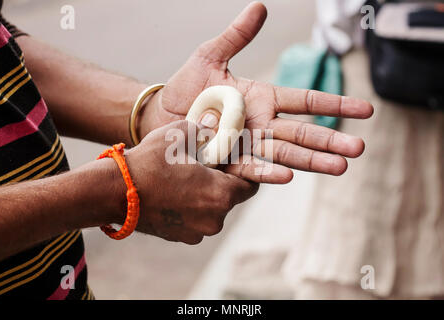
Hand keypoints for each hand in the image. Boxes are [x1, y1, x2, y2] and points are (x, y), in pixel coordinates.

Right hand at [124, 120, 257, 243]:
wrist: (113, 192)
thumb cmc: (148, 163)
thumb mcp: (179, 135)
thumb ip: (204, 128)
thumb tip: (215, 121)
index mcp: (220, 196)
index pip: (250, 186)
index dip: (242, 172)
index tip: (229, 162)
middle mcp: (214, 220)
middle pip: (230, 198)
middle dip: (222, 182)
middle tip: (204, 166)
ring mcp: (196, 232)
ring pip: (212, 210)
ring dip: (205, 196)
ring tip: (185, 178)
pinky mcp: (181, 238)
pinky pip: (196, 219)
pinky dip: (191, 208)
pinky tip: (174, 192)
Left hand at [139, 2, 373, 183]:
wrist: (160, 115)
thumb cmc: (187, 87)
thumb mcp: (210, 56)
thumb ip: (237, 36)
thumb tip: (261, 6)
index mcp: (262, 99)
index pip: (305, 102)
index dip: (335, 105)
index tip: (366, 110)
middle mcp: (260, 125)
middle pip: (302, 133)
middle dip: (330, 141)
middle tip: (360, 150)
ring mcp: (246, 145)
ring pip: (284, 154)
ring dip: (312, 161)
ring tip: (340, 169)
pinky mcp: (227, 162)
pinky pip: (250, 168)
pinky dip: (267, 173)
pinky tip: (288, 177)